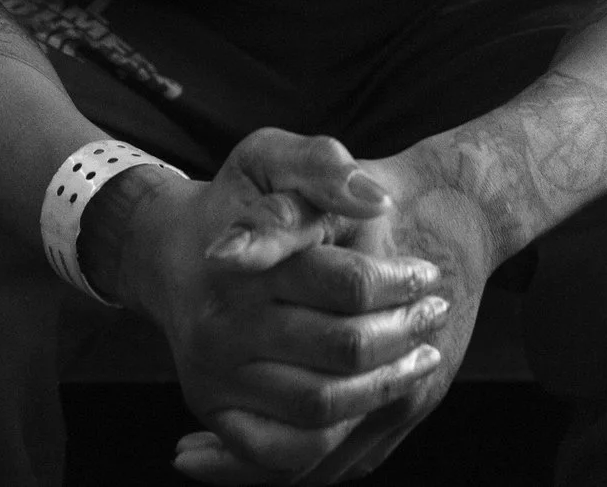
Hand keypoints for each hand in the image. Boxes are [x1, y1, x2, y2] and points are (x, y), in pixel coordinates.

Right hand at [117, 129, 454, 484]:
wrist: (172, 251)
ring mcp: (214, 376)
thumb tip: (377, 200)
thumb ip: (321, 164)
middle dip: (403, 333)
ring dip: (384, 386)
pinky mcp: (216, 411)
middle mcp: (221, 326)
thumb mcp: (270, 157)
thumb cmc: (238, 198)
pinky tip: (368, 400)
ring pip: (321, 405)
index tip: (425, 273)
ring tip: (418, 357)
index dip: (400, 281)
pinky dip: (334, 435)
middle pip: (342, 348)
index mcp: (242, 261)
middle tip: (433, 313)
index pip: (347, 283)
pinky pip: (285, 450)